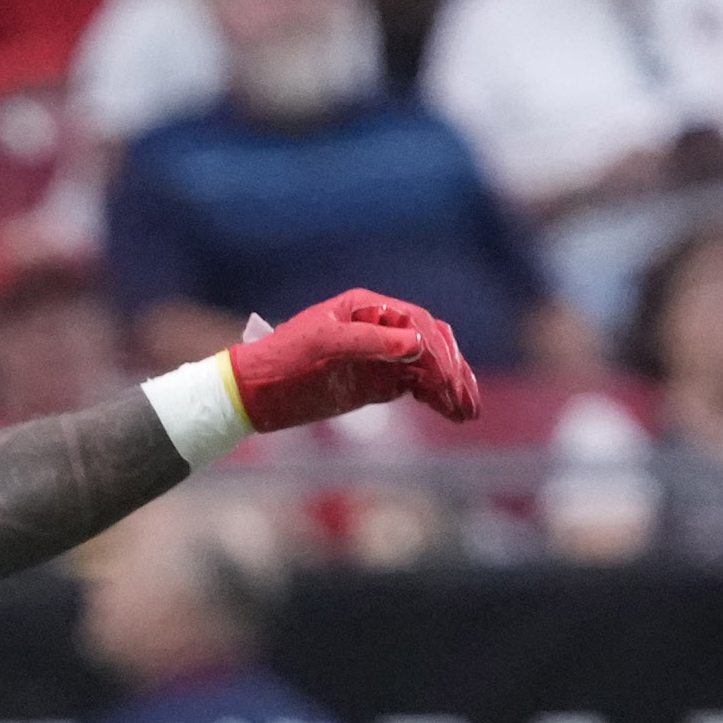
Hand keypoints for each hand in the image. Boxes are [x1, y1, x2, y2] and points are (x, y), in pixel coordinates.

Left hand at [228, 290, 479, 432]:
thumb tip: (414, 342)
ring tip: (468, 413)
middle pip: (431, 344)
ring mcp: (381, 357)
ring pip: (429, 367)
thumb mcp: (321, 344)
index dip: (434, 349)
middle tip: (464, 401)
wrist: (254, 392)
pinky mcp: (378, 382)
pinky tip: (453, 413)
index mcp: (368, 308)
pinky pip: (417, 386)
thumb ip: (367, 342)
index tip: (443, 377)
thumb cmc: (282, 359)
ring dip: (452, 387)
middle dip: (452, 371)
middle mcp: (380, 328)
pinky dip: (437, 398)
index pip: (415, 323)